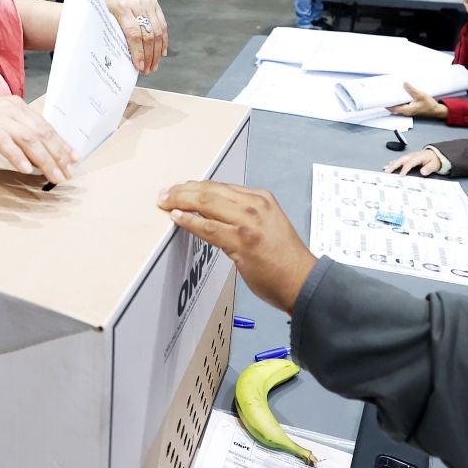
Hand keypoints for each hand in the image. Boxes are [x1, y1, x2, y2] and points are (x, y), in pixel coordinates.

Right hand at [0, 96, 76, 183]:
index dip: (62, 144)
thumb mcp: (2, 122)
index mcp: (19, 106)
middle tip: (67, 173)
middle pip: (41, 133)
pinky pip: (4, 143)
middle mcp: (11, 109)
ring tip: (53, 175)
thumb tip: (41, 155)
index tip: (74, 159)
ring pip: (28, 139)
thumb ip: (20, 133)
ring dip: (44, 159)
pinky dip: (17, 156)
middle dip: (57, 155)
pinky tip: (26, 169)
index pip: (46, 127)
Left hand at [100, 0, 167, 73]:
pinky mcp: (155, 4)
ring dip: (156, 52)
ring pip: (157, 32)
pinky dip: (163, 42)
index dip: (138, 52)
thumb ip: (114, 37)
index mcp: (121, 8)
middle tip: (147, 70)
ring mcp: (147, 3)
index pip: (133, 34)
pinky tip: (160, 54)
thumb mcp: (104, 22)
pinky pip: (163, 26)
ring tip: (153, 66)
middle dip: (148, 56)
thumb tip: (124, 62)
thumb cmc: (105, 11)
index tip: (139, 67)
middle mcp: (136, 3)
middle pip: (148, 35)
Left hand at [158, 182, 316, 313]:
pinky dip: (189, 221)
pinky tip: (177, 217)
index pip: (221, 186)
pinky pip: (208, 227)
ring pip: (206, 203)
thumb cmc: (284, 259)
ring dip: (181, 201)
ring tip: (165, 202)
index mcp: (262, 198)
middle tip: (165, 194)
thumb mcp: (268, 224)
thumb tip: (213, 213)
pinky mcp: (242, 241)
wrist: (302, 281)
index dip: (196, 186)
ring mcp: (249, 222)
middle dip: (183, 190)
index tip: (180, 189)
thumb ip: (244, 215)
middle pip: (210, 190)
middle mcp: (255, 205)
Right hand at [383, 149, 442, 175]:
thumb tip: (423, 172)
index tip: (401, 175)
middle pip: (401, 160)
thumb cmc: (435, 159)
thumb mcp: (434, 164)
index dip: (405, 169)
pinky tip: (388, 165)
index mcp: (418, 157)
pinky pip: (399, 160)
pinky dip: (393, 162)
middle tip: (387, 171)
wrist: (436, 154)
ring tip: (385, 169)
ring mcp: (410, 156)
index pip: (410, 163)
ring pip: (399, 160)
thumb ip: (429, 168)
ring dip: (391, 164)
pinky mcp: (408, 157)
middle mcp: (412, 156)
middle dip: (393, 166)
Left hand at [389, 83, 447, 118]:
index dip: (386, 104)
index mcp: (407, 110)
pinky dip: (399, 100)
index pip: (393, 108)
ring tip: (390, 93)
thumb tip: (404, 83)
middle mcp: (406, 111)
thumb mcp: (420, 95)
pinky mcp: (410, 108)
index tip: (382, 99)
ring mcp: (408, 110)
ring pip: (397, 106)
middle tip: (384, 94)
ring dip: (394, 101)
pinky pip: (402, 104)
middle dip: (389, 102)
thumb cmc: (429, 105)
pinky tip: (400, 94)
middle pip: (393, 107)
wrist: (436, 110)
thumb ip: (412, 90)